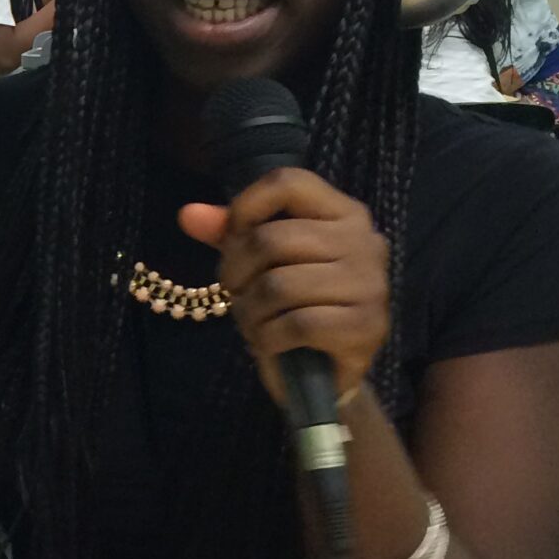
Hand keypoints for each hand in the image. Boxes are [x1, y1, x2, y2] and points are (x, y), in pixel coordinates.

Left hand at [178, 169, 387, 410]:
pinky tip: (269, 343)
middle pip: (273, 239)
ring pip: (279, 286)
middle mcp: (365, 241)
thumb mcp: (260, 263)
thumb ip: (229, 234)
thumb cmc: (293, 305)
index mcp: (344, 212)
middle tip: (236, 294)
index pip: (288, 183)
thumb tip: (188, 214)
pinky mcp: (367, 327)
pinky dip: (268, 338)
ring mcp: (370, 285)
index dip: (245, 207)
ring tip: (253, 321)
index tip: (231, 240)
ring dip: (250, 311)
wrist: (325, 374)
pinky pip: (297, 325)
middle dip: (236, 272)